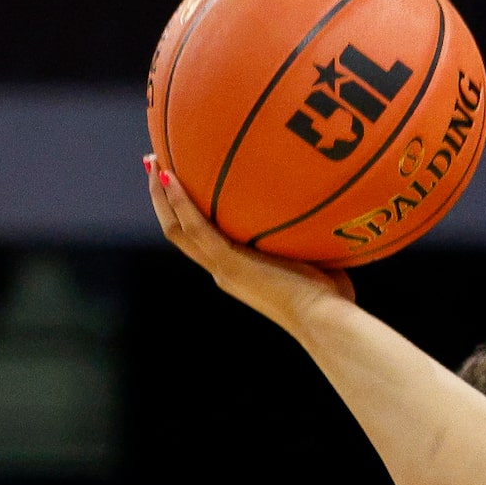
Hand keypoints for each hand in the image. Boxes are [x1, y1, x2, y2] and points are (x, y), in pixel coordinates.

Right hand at [144, 154, 354, 329]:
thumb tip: (327, 206)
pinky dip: (179, 202)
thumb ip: (309, 237)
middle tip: (153, 166)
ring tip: (152, 163)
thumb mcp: (315, 260)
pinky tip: (169, 176)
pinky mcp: (229, 264)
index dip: (187, 213)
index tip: (180, 186)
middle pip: (179, 232)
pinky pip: (196, 227)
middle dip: (163, 199)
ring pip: (177, 229)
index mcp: (238, 272)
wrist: (325, 321)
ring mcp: (223, 269)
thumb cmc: (332, 300)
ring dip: (161, 196)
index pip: (202, 240)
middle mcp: (223, 271)